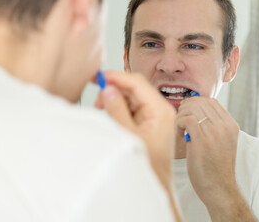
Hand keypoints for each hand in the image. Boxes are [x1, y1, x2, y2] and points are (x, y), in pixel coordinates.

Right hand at [94, 71, 175, 186]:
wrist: (156, 182)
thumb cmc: (148, 164)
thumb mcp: (129, 135)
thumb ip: (117, 110)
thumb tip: (108, 89)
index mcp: (160, 110)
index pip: (137, 82)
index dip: (117, 77)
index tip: (100, 77)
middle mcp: (160, 110)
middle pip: (134, 88)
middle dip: (114, 90)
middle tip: (98, 100)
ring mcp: (154, 115)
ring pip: (131, 97)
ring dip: (115, 100)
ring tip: (104, 111)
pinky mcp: (148, 122)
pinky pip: (131, 108)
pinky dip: (119, 109)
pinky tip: (111, 116)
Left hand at [176, 97, 239, 207]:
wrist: (220, 189)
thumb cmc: (216, 169)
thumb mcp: (222, 143)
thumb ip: (214, 128)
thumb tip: (195, 113)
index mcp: (231, 125)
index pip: (211, 101)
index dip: (195, 104)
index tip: (187, 114)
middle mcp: (225, 126)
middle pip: (200, 102)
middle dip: (186, 109)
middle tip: (180, 121)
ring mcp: (215, 133)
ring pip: (192, 109)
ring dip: (181, 116)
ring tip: (180, 129)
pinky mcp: (202, 141)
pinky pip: (186, 119)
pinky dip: (179, 123)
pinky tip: (179, 134)